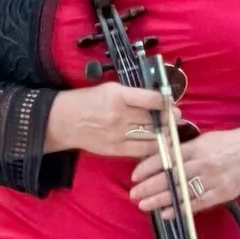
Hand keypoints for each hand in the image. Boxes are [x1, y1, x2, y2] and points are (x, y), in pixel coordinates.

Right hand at [45, 81, 167, 157]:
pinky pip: (141, 150)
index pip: (152, 99)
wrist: (62, 121)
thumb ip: (132, 94)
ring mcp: (117, 134)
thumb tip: (157, 99)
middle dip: (169, 118)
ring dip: (164, 133)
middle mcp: (119, 115)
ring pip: (151, 135)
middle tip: (177, 117)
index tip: (171, 103)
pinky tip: (159, 143)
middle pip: (154, 118)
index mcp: (118, 95)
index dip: (165, 102)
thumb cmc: (86, 101)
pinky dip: (153, 146)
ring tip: (171, 130)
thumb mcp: (109, 89)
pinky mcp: (115, 149)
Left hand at [131, 126, 239, 215]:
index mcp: (195, 149)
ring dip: (160, 200)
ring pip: (181, 192)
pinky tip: (166, 213)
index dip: (149, 167)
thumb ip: (181, 148)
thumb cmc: (222, 144)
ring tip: (144, 205)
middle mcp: (201, 165)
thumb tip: (158, 153)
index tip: (135, 175)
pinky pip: (197, 204)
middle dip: (150, 186)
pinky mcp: (219, 194)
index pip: (167, 158)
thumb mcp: (201, 140)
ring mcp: (210, 181)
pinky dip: (181, 209)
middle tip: (134, 194)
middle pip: (171, 177)